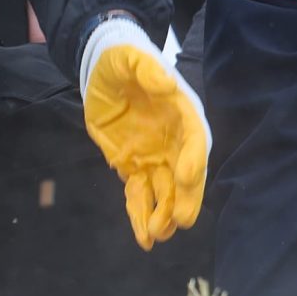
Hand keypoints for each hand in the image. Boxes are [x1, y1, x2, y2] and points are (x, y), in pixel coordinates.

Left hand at [78, 17, 209, 248]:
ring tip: (158, 234)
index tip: (187, 176)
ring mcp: (155, 156)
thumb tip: (166, 84)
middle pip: (185, 173)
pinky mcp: (133, 166)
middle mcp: (174, 140)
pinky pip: (139, 194)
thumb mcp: (129, 58)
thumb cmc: (122, 62)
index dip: (193, 157)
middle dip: (185, 197)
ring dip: (163, 213)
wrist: (102, 74)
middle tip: (182, 220)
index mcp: (181, 113)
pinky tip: (142, 237)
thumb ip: (147, 69)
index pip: (194, 138)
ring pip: (164, 191)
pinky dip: (140, 214)